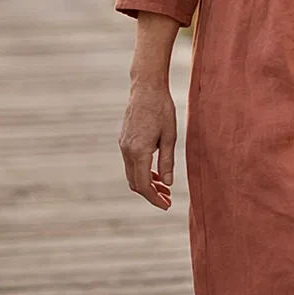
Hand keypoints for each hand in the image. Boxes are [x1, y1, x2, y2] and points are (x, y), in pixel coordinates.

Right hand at [119, 80, 176, 209]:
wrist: (146, 88)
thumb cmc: (162, 109)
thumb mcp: (170, 136)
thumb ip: (167, 161)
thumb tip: (167, 184)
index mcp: (139, 151)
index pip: (143, 185)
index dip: (154, 198)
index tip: (166, 206)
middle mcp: (127, 151)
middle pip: (135, 183)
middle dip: (151, 194)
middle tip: (167, 200)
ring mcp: (123, 146)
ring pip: (132, 174)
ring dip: (147, 184)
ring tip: (165, 188)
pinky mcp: (124, 141)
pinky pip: (131, 164)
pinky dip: (142, 172)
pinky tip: (156, 174)